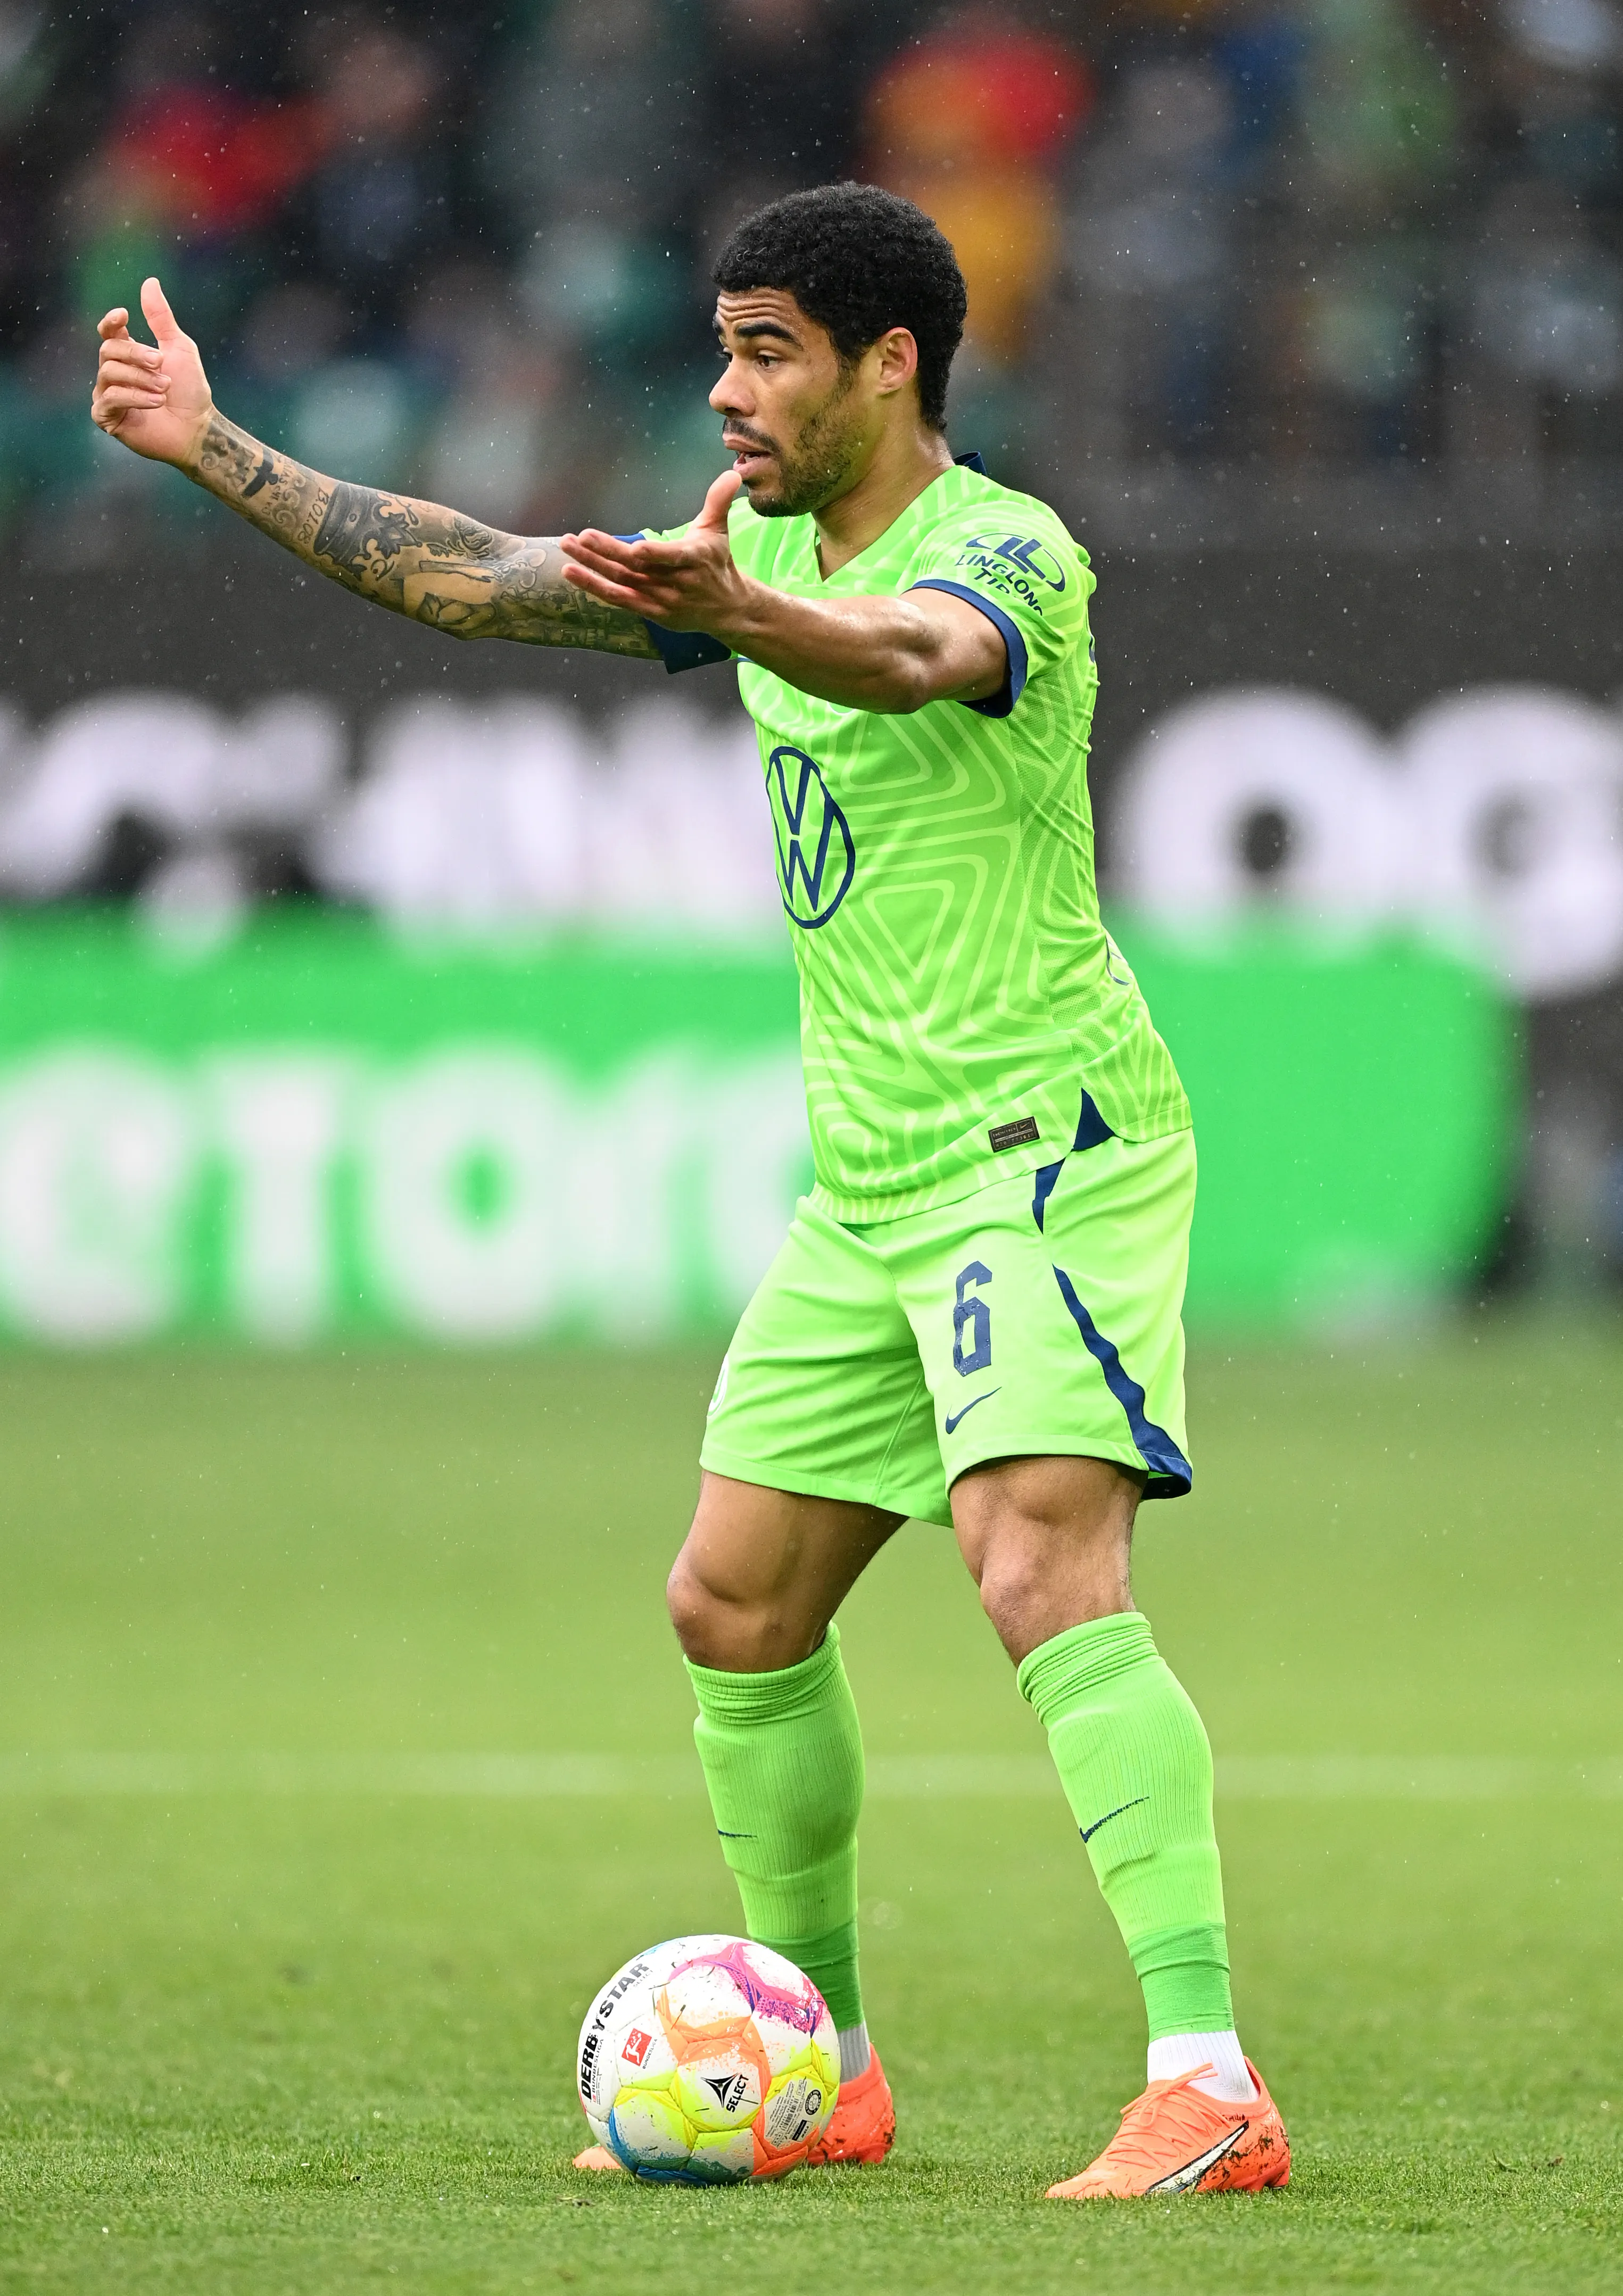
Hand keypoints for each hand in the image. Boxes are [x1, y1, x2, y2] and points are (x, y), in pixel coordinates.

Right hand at [91, 276, 213, 467]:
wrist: (198, 429)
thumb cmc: (190, 391)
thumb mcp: (178, 347)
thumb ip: (160, 318)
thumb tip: (149, 281)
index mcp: (128, 356)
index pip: (107, 332)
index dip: (111, 322)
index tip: (125, 316)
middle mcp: (114, 374)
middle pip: (108, 350)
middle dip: (137, 355)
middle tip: (161, 366)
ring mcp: (108, 396)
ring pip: (109, 373)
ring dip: (141, 379)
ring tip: (164, 390)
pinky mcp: (107, 418)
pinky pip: (109, 398)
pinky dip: (134, 397)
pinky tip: (156, 403)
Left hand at [559, 469, 756, 634]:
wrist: (728, 609)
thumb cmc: (718, 563)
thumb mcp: (719, 531)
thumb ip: (719, 501)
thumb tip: (732, 474)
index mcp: (695, 559)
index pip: (673, 557)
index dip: (656, 554)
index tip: (636, 547)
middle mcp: (676, 582)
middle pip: (637, 567)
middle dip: (607, 552)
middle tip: (580, 536)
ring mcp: (661, 600)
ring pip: (622, 582)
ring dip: (592, 567)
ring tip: (566, 547)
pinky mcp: (650, 612)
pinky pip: (618, 600)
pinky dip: (594, 587)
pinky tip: (572, 573)